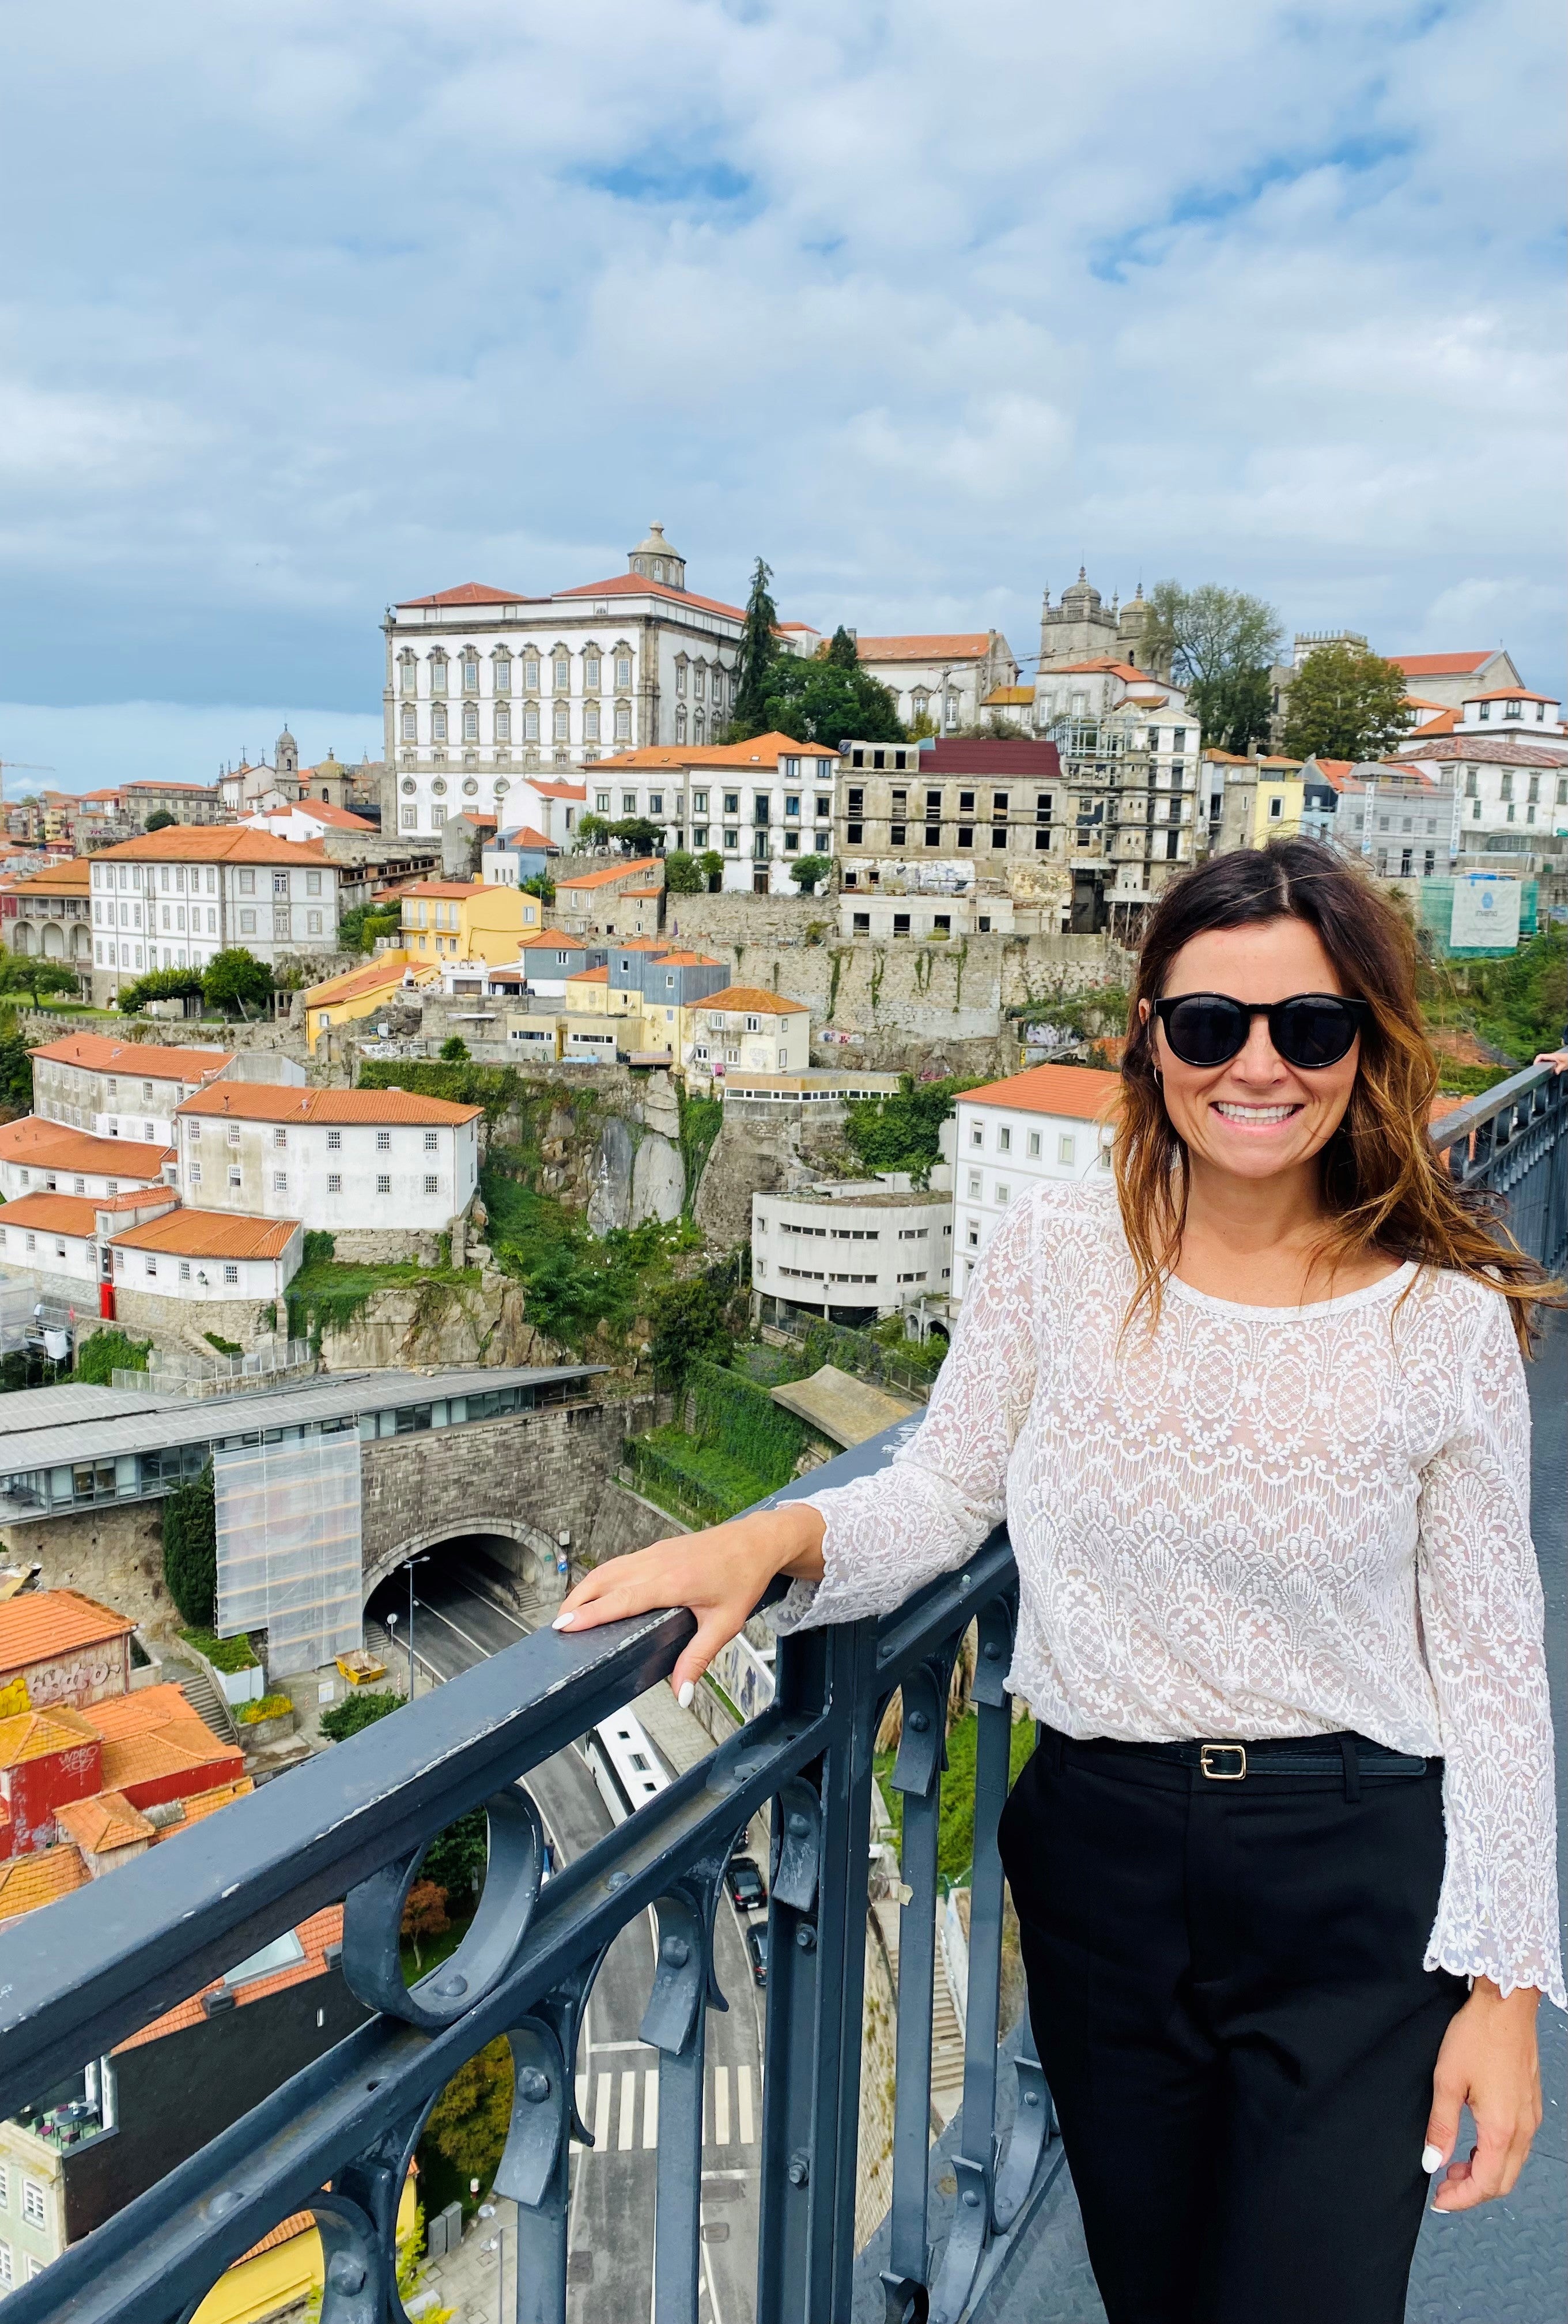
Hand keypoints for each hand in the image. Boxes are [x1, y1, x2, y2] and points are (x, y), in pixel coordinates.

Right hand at [551, 1504, 826, 1705]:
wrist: (756, 1541)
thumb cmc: (743, 1577)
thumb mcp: (725, 1624)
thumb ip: (698, 1659)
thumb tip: (681, 1692)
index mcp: (672, 1581)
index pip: (621, 1600)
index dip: (590, 1614)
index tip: (565, 1626)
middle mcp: (657, 1564)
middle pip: (604, 1581)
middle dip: (576, 1603)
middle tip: (557, 1627)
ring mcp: (655, 1554)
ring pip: (609, 1569)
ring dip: (586, 1589)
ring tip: (569, 1613)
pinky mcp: (656, 1551)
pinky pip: (620, 1564)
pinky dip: (601, 1578)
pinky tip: (597, 1592)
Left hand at [1424, 1979, 1541, 2210]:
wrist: (1505, 2005)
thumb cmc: (1476, 2036)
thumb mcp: (1447, 2081)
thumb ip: (1441, 2126)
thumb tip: (1432, 2162)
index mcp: (1501, 2129)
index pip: (1486, 2183)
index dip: (1461, 2198)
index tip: (1439, 2199)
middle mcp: (1522, 2129)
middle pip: (1503, 2181)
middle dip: (1473, 2190)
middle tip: (1444, 2184)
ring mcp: (1530, 2117)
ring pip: (1511, 2164)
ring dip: (1484, 2172)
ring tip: (1454, 2163)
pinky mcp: (1530, 2104)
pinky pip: (1517, 2145)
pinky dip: (1495, 2154)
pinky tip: (1474, 2143)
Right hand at [1533, 1048, 1567, 1074]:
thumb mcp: (1564, 1065)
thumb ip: (1559, 1069)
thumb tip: (1555, 1072)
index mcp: (1552, 1056)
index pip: (1541, 1056)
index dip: (1536, 1060)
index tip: (1535, 1065)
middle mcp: (1551, 1055)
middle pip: (1540, 1056)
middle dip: (1536, 1061)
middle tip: (1535, 1068)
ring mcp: (1552, 1056)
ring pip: (1542, 1058)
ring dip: (1539, 1062)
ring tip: (1538, 1068)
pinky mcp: (1553, 1058)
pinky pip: (1545, 1059)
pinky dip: (1542, 1062)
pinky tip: (1544, 1067)